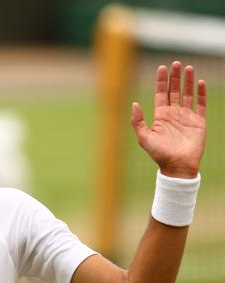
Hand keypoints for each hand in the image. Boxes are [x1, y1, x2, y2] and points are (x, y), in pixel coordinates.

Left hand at [131, 61, 206, 177]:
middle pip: (174, 91)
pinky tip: (200, 82)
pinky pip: (201, 105)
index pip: (161, 94)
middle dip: (175, 77)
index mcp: (160, 116)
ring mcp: (187, 117)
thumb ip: (138, 121)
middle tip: (176, 63)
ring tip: (188, 68)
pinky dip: (201, 94)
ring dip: (188, 81)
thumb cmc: (159, 154)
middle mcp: (173, 114)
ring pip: (188, 94)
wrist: (177, 166)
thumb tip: (134, 103)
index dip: (161, 81)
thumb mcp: (144, 138)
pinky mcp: (199, 122)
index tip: (162, 68)